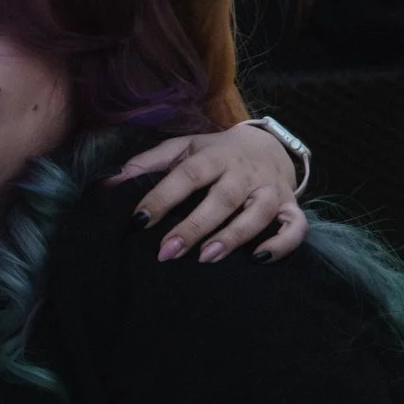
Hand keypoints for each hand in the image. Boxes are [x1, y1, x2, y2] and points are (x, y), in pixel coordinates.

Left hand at [113, 125, 306, 263]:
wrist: (269, 144)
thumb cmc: (216, 153)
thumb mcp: (183, 149)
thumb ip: (148, 163)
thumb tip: (108, 182)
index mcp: (214, 156)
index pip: (186, 174)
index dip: (162, 196)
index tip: (139, 220)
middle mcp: (244, 172)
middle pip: (221, 199)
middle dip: (194, 226)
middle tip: (167, 252)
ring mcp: (270, 190)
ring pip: (257, 213)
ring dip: (233, 236)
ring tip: (207, 258)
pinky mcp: (290, 207)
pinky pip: (294, 227)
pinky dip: (282, 244)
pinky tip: (259, 259)